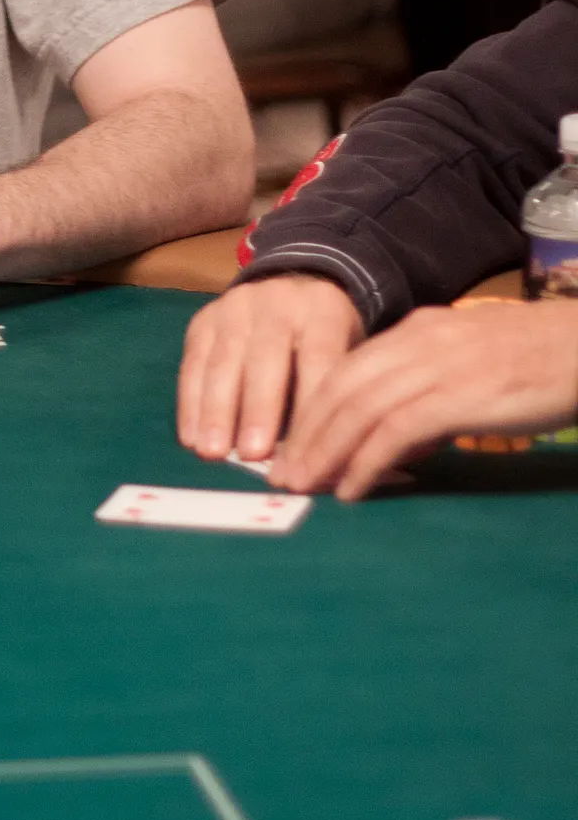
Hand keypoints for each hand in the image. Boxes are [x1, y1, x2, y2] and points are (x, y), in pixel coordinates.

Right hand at [177, 274, 362, 461]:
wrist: (292, 288)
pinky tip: (191, 437)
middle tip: (252, 454)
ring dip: (216, 411)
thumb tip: (314, 460)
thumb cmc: (324, 339)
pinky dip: (190, 403)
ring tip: (213, 452)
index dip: (308, 407)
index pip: (318, 359)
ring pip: (223, 361)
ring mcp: (235, 308)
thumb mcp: (344, 354)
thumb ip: (329, 397)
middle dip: (258, 409)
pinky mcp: (204, 320)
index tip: (301, 455)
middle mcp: (277, 304)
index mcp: (322, 312)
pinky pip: (193, 363)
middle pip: (266, 358)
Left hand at [273, 299, 577, 500]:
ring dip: (324, 451)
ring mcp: (436, 365)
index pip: (347, 369)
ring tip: (303, 486)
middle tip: (281, 474)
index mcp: (416, 331)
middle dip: (305, 434)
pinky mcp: (458, 395)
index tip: (292, 446)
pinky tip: (351, 488)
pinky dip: (366, 461)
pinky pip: (396, 431)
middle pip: (342, 388)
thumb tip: (395, 442)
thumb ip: (428, 393)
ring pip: (359, 408)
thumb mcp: (468, 367)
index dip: (313, 410)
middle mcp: (417, 342)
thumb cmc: (536, 362)